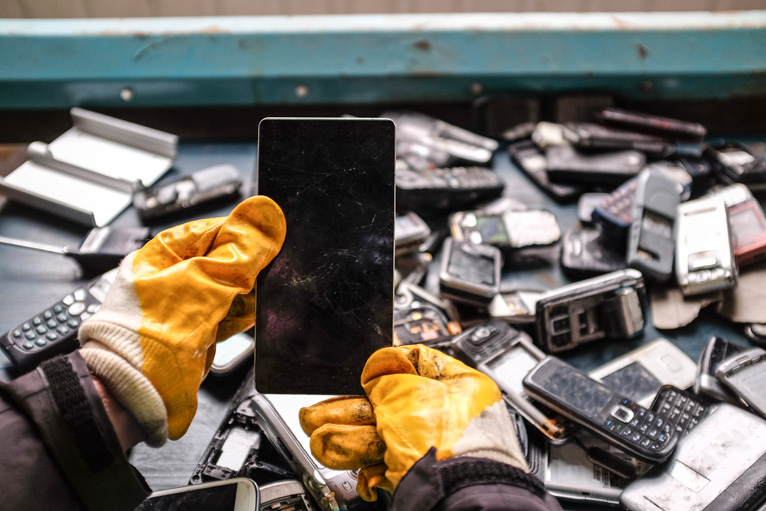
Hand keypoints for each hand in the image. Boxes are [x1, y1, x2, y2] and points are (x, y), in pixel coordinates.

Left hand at [79, 196, 285, 444]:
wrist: (137, 393)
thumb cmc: (148, 337)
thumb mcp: (203, 283)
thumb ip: (241, 251)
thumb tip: (267, 215)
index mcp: (164, 253)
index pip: (217, 230)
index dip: (247, 235)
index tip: (273, 242)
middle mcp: (174, 276)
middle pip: (228, 260)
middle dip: (251, 268)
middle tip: (268, 273)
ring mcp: (187, 306)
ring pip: (233, 289)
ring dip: (251, 294)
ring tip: (259, 298)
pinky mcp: (200, 331)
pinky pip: (231, 314)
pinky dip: (246, 315)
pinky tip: (257, 315)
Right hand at [299, 344, 527, 500]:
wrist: (450, 493)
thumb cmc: (445, 441)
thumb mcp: (407, 392)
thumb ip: (385, 378)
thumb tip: (374, 378)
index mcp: (461, 387)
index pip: (420, 364)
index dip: (390, 366)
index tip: (368, 373)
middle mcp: (449, 416)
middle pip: (391, 404)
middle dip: (350, 408)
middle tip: (321, 411)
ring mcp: (432, 447)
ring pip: (381, 434)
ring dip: (344, 432)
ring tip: (314, 431)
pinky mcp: (417, 473)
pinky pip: (382, 460)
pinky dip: (358, 458)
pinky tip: (331, 452)